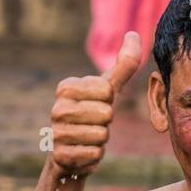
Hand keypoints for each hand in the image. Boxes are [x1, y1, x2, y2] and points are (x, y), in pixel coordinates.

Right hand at [48, 31, 141, 176]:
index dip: (108, 101)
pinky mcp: (60, 156)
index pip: (107, 91)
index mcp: (66, 87)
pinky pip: (94, 154)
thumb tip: (134, 34)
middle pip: (106, 114)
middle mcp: (57, 108)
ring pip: (102, 136)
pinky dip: (94, 156)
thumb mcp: (109, 90)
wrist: (71, 153)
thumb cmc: (92, 115)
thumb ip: (124, 64)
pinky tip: (82, 152)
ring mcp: (56, 132)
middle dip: (106, 123)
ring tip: (87, 138)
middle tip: (92, 124)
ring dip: (100, 140)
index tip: (95, 105)